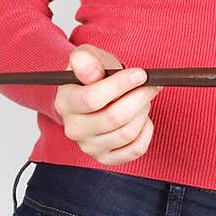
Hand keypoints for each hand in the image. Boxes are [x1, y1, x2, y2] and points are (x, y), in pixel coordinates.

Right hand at [54, 43, 162, 165]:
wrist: (95, 95)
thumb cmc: (94, 75)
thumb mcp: (87, 57)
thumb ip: (85, 59)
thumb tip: (92, 74)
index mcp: (65, 102)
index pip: (93, 99)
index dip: (121, 85)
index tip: (141, 74)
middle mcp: (74, 128)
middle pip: (115, 118)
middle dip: (140, 98)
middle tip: (150, 86)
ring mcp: (89, 147)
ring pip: (128, 133)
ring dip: (143, 112)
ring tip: (143, 99)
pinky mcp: (106, 158)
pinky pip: (136, 149)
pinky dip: (146, 131)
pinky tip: (142, 118)